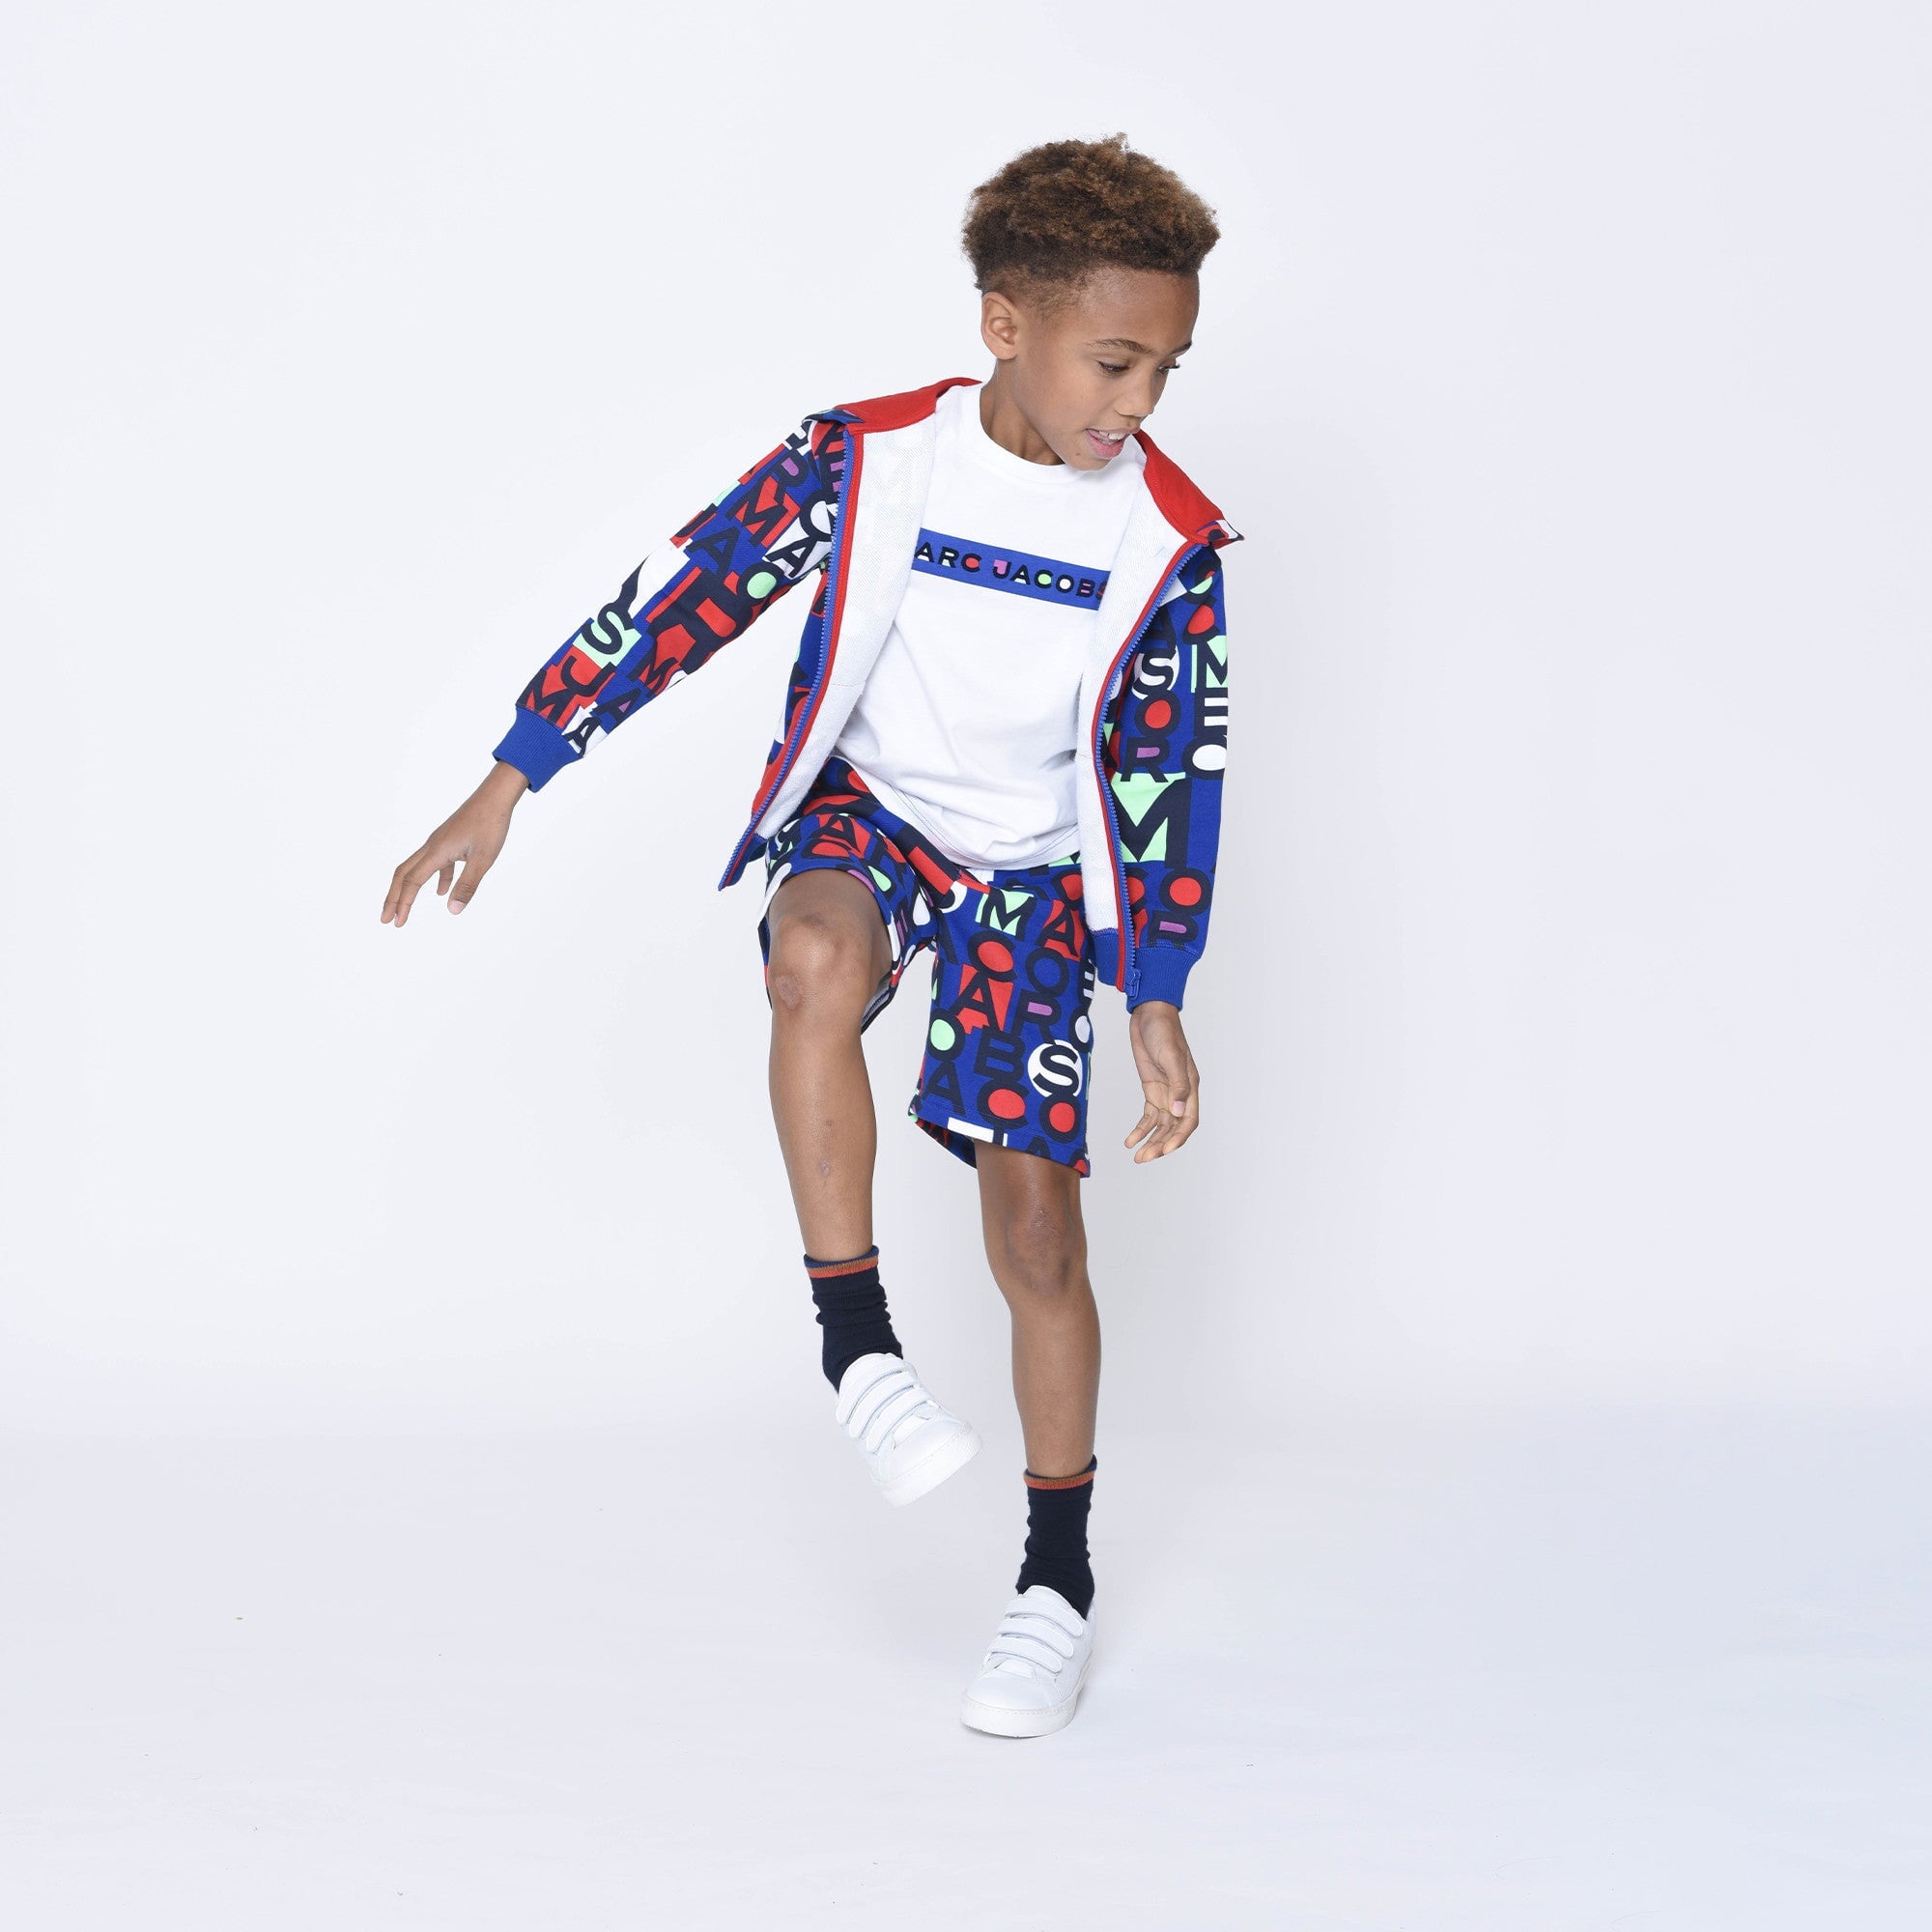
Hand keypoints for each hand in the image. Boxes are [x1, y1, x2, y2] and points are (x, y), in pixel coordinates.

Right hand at [382, 761, 528, 926]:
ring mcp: (439, 842)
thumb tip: (453, 910)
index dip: (403, 903)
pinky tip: (441, 892)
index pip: (412, 882)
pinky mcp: (448, 840)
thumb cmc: (491, 824)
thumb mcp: (484, 859)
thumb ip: (467, 885)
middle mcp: (432, 846)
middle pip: (403, 874)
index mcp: (437, 851)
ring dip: (409, 889)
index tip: (396, 922)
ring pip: (416, 868)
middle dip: (393, 898)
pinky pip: (435, 863)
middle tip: (385, 919)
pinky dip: (434, 879)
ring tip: (405, 909)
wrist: (495, 796)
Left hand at [1124, 999, 1200, 1162]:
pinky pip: (1148, 1115)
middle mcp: (1180, 1094)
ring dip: (1150, 1141)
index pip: (1189, 1121)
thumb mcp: (1171, 1057)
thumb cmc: (1164, 1031)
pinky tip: (1130, 1141)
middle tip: (1143, 1159)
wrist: (1148, 1014)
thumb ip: (1177, 1086)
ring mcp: (1165, 1093)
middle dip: (1160, 1145)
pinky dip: (1140, 1129)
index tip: (1164, 1151)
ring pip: (1160, 1125)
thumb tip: (1179, 1112)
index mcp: (1190, 1087)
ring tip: (1137, 1157)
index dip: (1178, 1138)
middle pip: (1173, 1128)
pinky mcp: (1151, 1089)